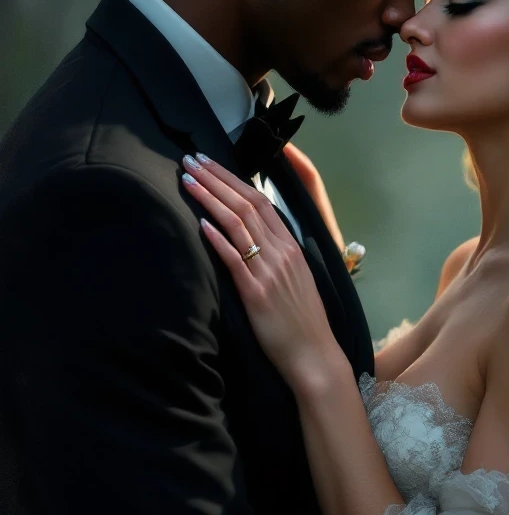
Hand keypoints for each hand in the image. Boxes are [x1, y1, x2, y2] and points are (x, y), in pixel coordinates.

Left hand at [181, 153, 341, 387]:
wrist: (314, 355)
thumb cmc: (303, 322)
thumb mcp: (297, 280)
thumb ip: (278, 257)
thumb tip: (255, 239)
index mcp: (291, 247)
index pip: (260, 201)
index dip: (232, 179)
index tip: (209, 163)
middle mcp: (282, 253)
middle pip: (246, 204)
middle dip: (216, 178)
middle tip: (191, 158)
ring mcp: (269, 271)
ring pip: (238, 224)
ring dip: (210, 198)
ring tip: (187, 180)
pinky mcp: (256, 293)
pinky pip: (235, 259)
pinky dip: (217, 238)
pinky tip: (201, 222)